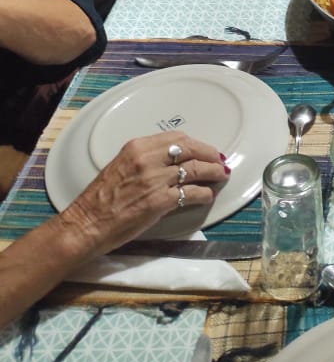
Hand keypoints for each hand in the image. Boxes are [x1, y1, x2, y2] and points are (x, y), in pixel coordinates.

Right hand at [59, 132, 228, 256]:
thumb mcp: (122, 166)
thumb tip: (172, 161)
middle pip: (190, 149)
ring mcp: (156, 180)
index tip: (204, 149)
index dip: (196, 143)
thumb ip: (146, 159)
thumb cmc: (100, 199)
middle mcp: (148, 159)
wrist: (86, 223)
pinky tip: (207, 195)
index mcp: (138, 147)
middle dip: (209, 154)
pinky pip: (191, 192)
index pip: (177, 138)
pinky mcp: (161, 201)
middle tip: (219, 161)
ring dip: (213, 172)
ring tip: (220, 176)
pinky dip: (204, 193)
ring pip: (196, 169)